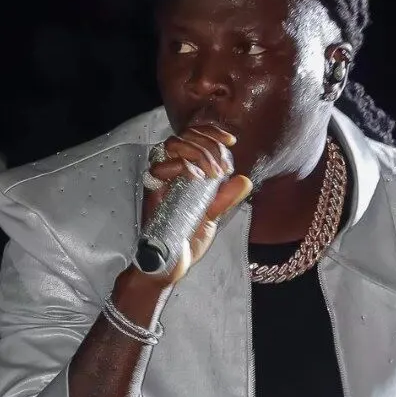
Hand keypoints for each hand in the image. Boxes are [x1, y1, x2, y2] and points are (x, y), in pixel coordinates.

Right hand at [135, 123, 252, 285]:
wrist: (170, 263)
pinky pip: (160, 166)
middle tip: (221, 168)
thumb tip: (244, 179)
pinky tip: (196, 178)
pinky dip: (181, 166)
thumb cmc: (187, 240)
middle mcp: (171, 171)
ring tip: (211, 173)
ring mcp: (160, 179)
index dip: (212, 133)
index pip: (194, 138)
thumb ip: (226, 198)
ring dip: (196, 153)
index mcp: (185, 173)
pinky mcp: (151, 189)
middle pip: (184, 135)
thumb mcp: (212, 217)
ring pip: (172, 144)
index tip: (230, 141)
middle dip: (208, 144)